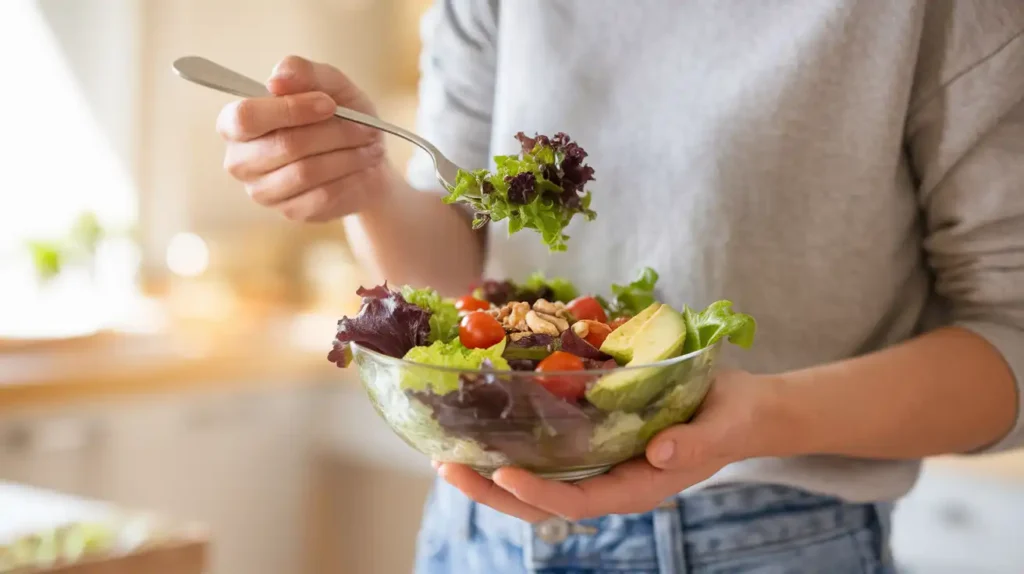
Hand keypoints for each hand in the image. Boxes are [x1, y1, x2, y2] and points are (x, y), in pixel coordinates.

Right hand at [217, 55, 388, 221]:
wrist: (364, 157)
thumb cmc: (338, 115)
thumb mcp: (329, 84)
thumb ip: (302, 72)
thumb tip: (277, 79)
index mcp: (237, 122)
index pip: (247, 117)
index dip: (291, 109)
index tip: (329, 104)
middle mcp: (240, 160)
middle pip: (284, 145)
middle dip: (332, 133)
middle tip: (365, 128)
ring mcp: (263, 191)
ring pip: (306, 172)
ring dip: (347, 156)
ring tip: (369, 146)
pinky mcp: (290, 211)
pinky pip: (321, 195)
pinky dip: (349, 177)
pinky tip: (362, 167)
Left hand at [436, 370, 787, 521]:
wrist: (743, 411)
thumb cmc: (734, 417)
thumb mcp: (721, 427)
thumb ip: (693, 443)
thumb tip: (657, 453)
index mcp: (639, 487)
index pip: (580, 501)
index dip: (539, 493)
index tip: (503, 474)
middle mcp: (613, 483)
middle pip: (544, 501)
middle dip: (494, 491)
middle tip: (449, 467)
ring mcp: (602, 467)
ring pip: (539, 482)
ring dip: (493, 474)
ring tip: (449, 457)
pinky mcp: (597, 445)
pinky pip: (549, 456)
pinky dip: (515, 448)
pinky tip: (486, 432)